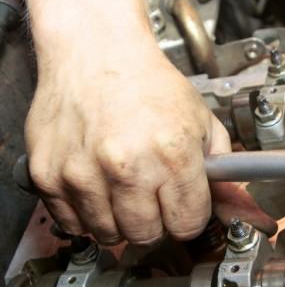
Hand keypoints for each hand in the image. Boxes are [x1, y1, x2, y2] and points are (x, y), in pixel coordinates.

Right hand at [25, 45, 275, 244]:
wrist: (96, 51)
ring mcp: (83, 173)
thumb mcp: (201, 121)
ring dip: (119, 220)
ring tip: (123, 186)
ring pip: (109, 234)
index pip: (187, 224)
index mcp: (171, 153)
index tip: (182, 208)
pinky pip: (72, 223)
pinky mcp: (48, 175)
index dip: (188, 217)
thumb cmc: (148, 83)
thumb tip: (234, 209)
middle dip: (156, 222)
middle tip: (152, 196)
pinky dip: (86, 214)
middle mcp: (126, 167)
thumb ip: (221, 171)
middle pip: (147, 236)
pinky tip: (96, 185)